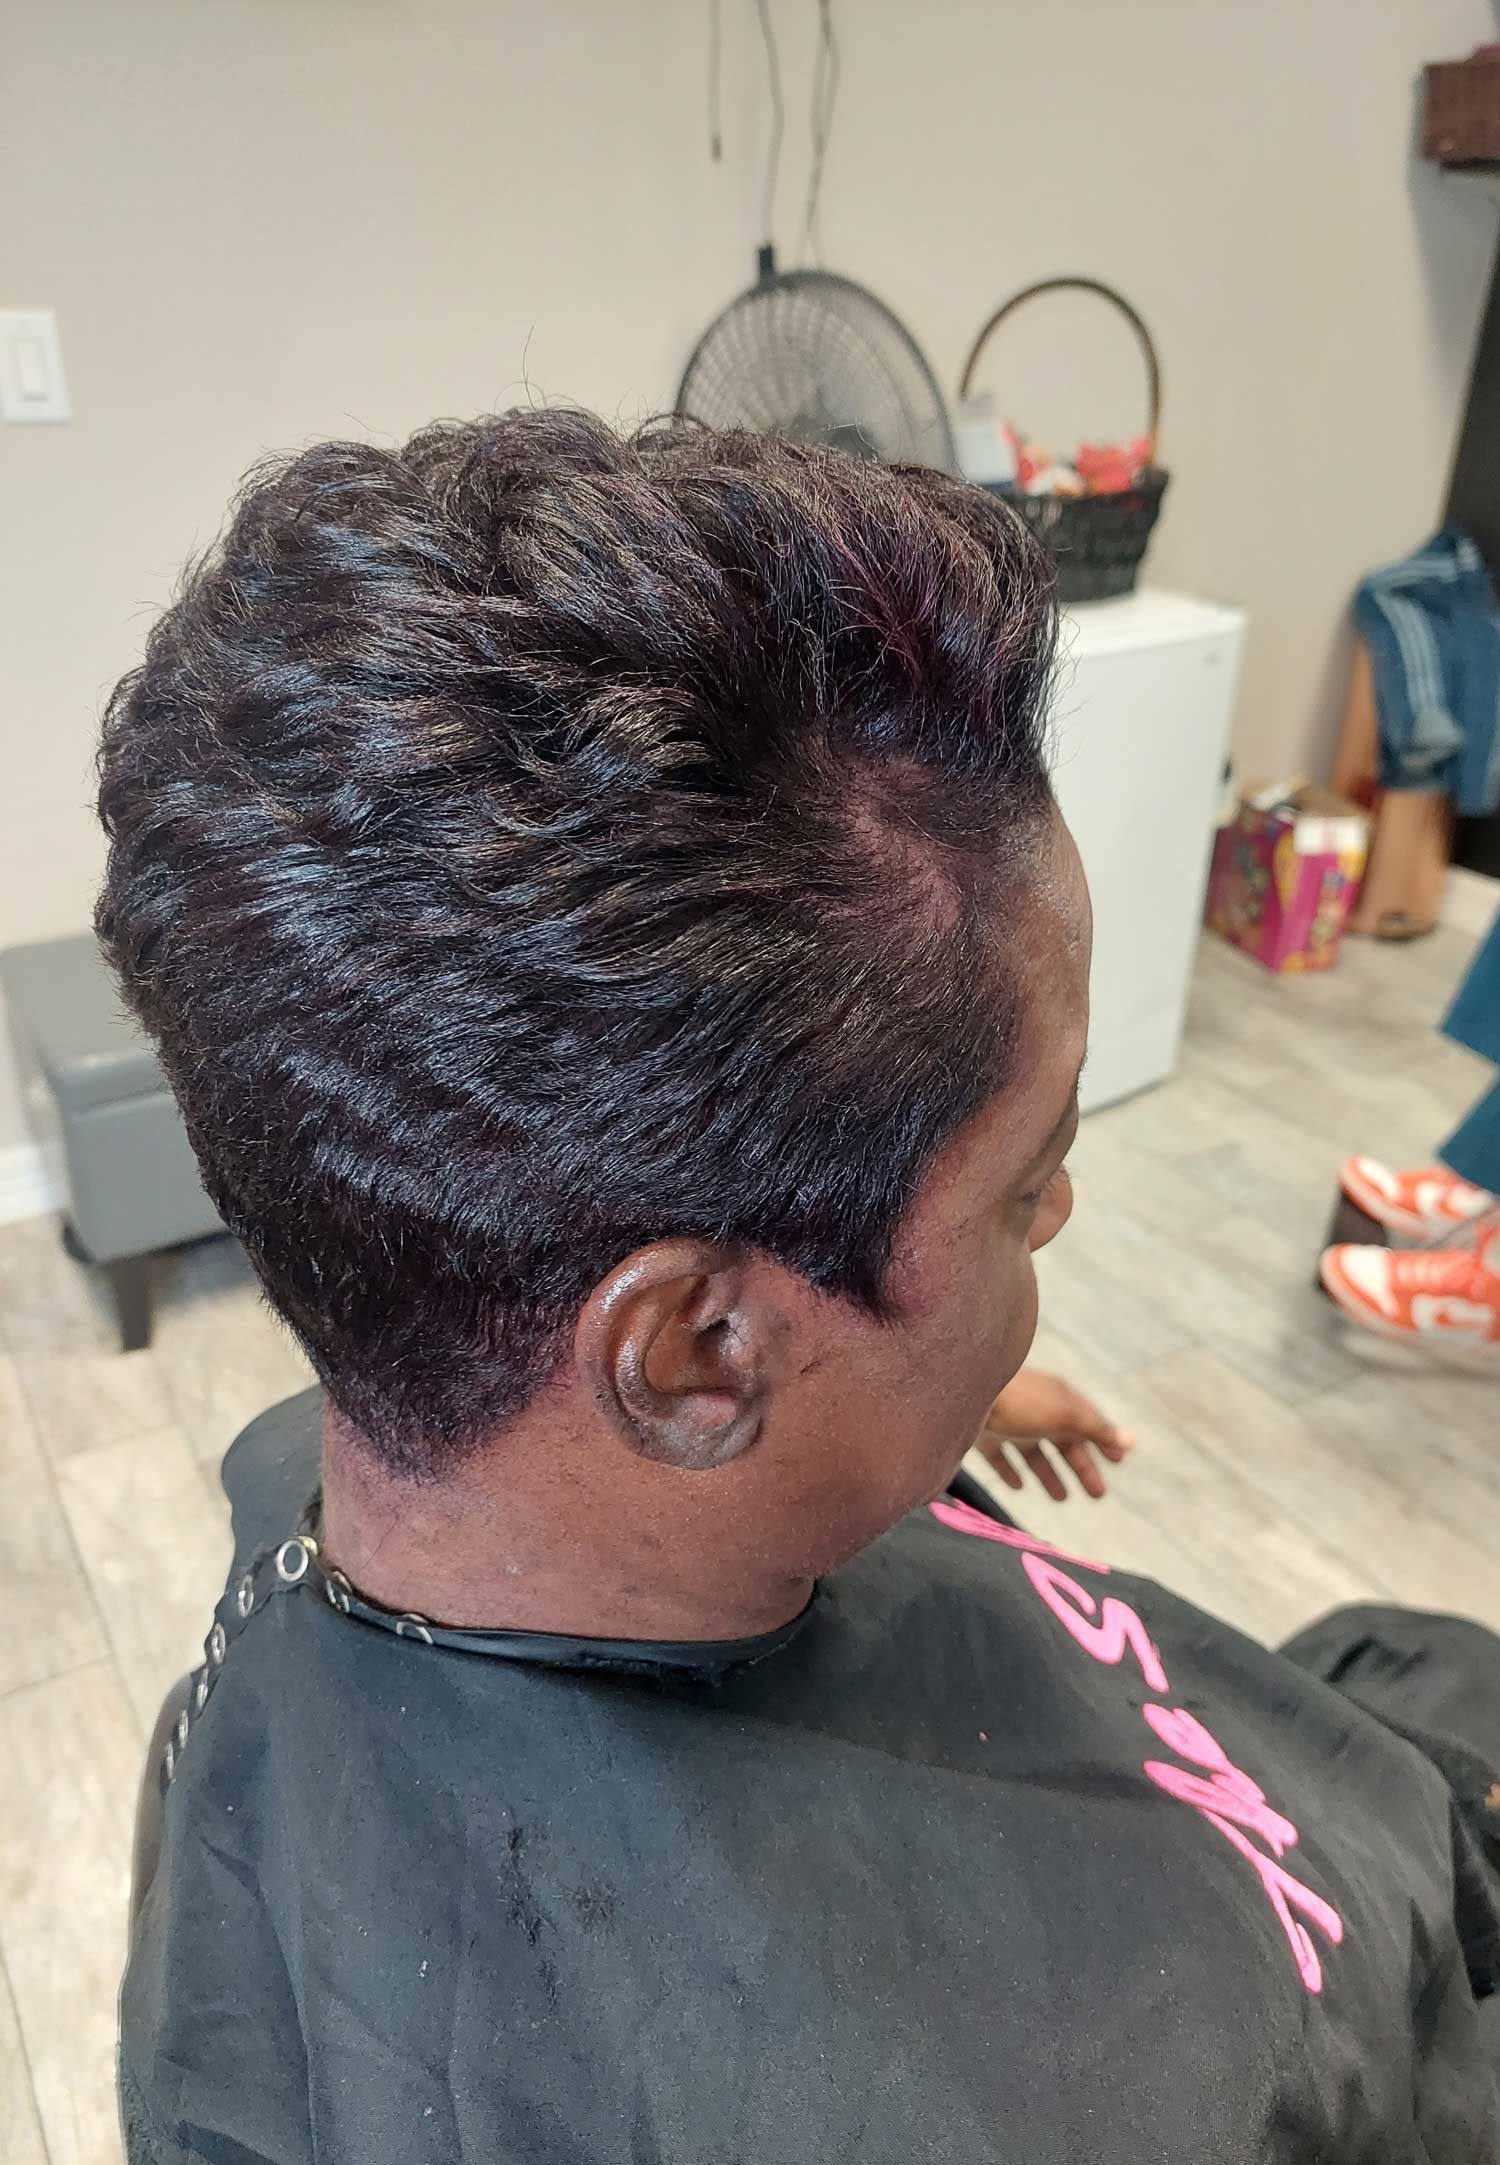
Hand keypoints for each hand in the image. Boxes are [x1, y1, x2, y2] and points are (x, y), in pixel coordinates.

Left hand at [973, 1367, 1134, 1502]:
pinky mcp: (981, 1433)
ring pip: (1033, 1452)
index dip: (1103, 1440)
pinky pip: (1000, 1455)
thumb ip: (1096, 1429)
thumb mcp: (1066, 1416)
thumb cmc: (1022, 1403)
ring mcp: (1007, 1420)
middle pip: (1063, 1441)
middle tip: (1098, 1494)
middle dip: (1082, 1467)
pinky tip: (1018, 1487)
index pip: (1087, 1420)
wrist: (964, 1395)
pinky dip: (1011, 1470)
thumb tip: (1133, 1440)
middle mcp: (1034, 1408)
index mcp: (1058, 1398)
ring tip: (1061, 1499)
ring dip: (1049, 1474)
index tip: (1118, 1462)